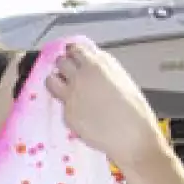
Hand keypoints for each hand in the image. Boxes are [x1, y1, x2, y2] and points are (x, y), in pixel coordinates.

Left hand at [44, 41, 170, 172]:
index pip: (75, 48)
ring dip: (55, 81)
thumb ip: (102, 70)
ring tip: (64, 89)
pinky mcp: (66, 113)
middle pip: (61, 61)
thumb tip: (91, 66)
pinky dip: (66, 105)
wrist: (131, 135)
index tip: (75, 58)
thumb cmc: (134, 109)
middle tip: (69, 74)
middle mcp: (81, 75)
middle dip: (64, 66)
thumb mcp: (120, 79)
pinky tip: (79, 112)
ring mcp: (71, 94)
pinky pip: (60, 104)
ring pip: (50, 79)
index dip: (74, 53)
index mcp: (97, 64)